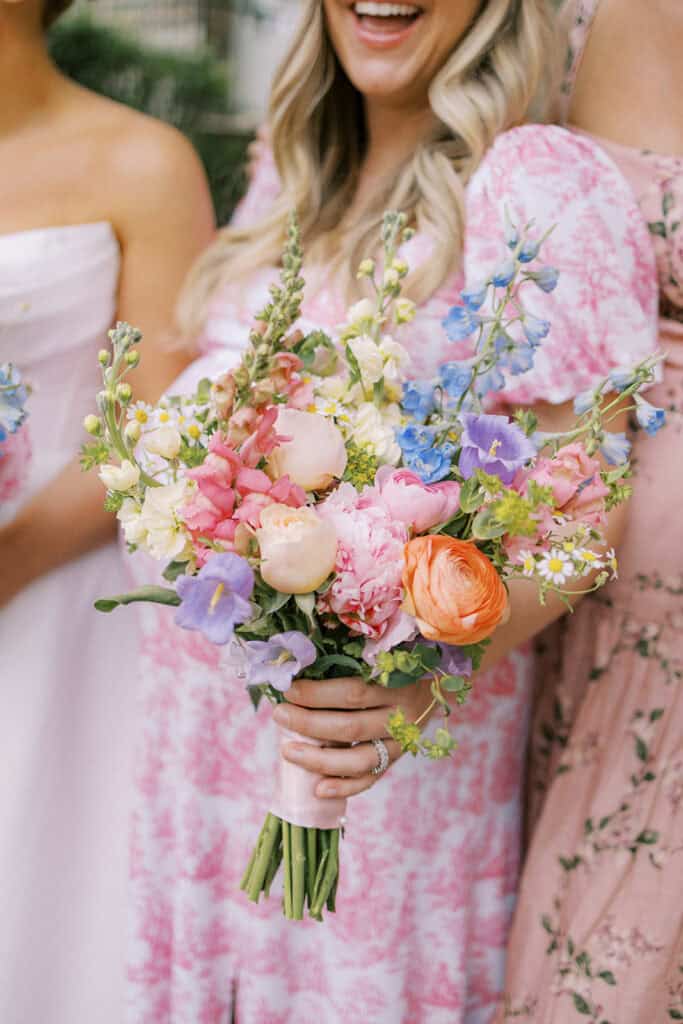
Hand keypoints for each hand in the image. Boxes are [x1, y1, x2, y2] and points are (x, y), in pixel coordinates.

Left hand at [272, 675, 433, 799]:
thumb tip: (298, 665)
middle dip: (309, 723)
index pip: (353, 692)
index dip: (318, 693)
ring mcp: (402, 741)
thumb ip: (351, 660)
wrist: (435, 682)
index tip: (289, 689)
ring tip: (288, 752)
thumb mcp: (383, 654)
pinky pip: (371, 778)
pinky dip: (345, 786)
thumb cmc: (398, 662)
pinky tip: (318, 789)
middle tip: (280, 715)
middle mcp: (403, 715)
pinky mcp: (397, 758)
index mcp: (399, 683)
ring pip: (360, 759)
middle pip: (352, 726)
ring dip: (320, 759)